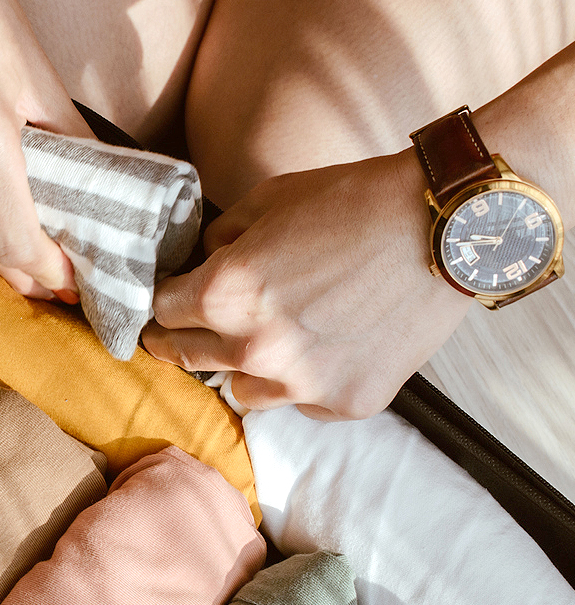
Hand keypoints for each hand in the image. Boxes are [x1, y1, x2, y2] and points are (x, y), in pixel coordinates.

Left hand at [141, 150, 473, 419]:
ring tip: (267, 342)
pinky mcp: (345, 402)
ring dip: (245, 367)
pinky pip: (302, 401)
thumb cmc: (352, 202)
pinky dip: (304, 380)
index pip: (163, 312)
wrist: (442, 226)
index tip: (162, 305)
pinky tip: (325, 348)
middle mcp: (253, 349)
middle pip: (189, 358)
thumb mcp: (267, 202)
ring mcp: (300, 384)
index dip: (160, 303)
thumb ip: (220, 240)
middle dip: (178, 340)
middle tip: (177, 335)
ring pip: (243, 391)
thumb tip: (199, 262)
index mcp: (223, 295)